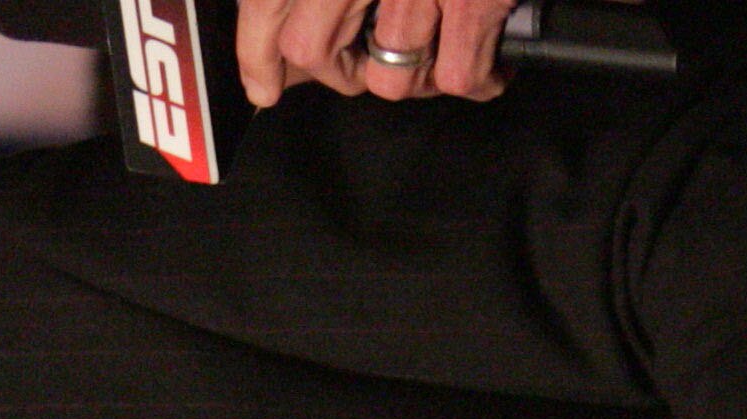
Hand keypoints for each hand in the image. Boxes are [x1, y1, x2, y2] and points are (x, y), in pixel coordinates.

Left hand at [235, 0, 514, 105]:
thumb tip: (294, 21)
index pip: (266, 5)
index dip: (258, 52)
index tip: (264, 83)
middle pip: (313, 49)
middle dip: (339, 69)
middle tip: (366, 62)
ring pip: (389, 73)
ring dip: (411, 75)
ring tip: (434, 59)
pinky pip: (459, 74)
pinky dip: (475, 80)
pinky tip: (488, 68)